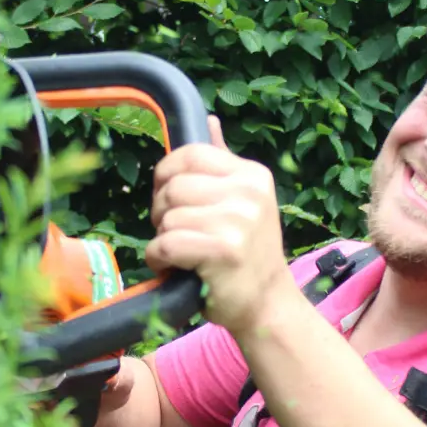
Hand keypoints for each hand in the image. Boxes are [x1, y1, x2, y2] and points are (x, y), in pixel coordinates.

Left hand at [146, 117, 295, 335]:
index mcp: (252, 175)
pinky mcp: (224, 251)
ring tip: (181, 255)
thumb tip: (209, 120)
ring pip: (168, 218)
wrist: (266, 306)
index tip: (172, 201)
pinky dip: (159, 259)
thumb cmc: (246, 257)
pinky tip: (173, 268)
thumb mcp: (243, 203)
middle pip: (173, 186)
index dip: (167, 176)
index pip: (189, 154)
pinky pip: (166, 243)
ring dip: (161, 240)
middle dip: (162, 213)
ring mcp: (239, 222)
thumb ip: (223, 164)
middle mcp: (249, 193)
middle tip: (178, 235)